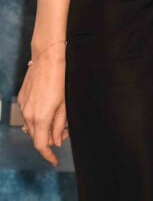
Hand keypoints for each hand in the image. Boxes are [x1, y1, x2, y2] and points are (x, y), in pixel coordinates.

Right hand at [18, 45, 67, 165]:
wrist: (47, 58)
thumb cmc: (60, 79)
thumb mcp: (64, 104)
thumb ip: (59, 125)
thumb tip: (57, 141)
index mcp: (40, 118)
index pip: (41, 145)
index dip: (48, 155)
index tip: (55, 160)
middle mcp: (28, 115)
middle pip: (36, 137)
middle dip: (49, 139)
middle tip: (64, 133)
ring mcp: (23, 106)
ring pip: (32, 126)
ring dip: (43, 128)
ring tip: (58, 120)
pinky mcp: (22, 99)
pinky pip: (28, 115)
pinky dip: (37, 118)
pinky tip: (49, 109)